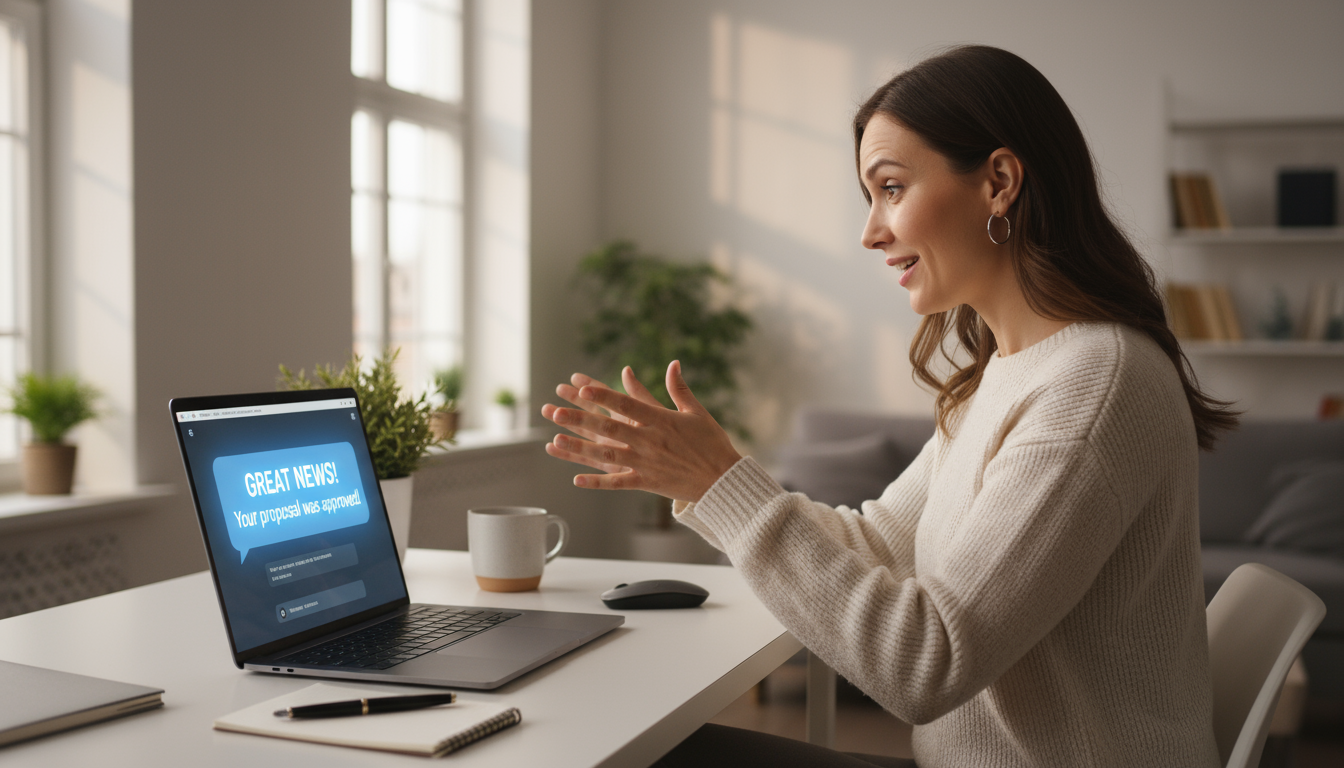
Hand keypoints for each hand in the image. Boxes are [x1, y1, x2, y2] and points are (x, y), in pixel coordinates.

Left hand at [540, 362, 741, 502]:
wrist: (724, 480)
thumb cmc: (712, 443)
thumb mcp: (696, 412)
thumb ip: (679, 388)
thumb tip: (673, 362)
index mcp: (661, 421)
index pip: (627, 404)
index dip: (604, 396)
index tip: (583, 387)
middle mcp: (650, 441)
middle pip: (609, 428)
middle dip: (581, 419)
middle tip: (556, 411)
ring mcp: (646, 463)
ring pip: (606, 455)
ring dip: (579, 448)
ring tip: (555, 441)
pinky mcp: (646, 483)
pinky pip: (617, 483)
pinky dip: (597, 482)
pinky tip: (576, 480)